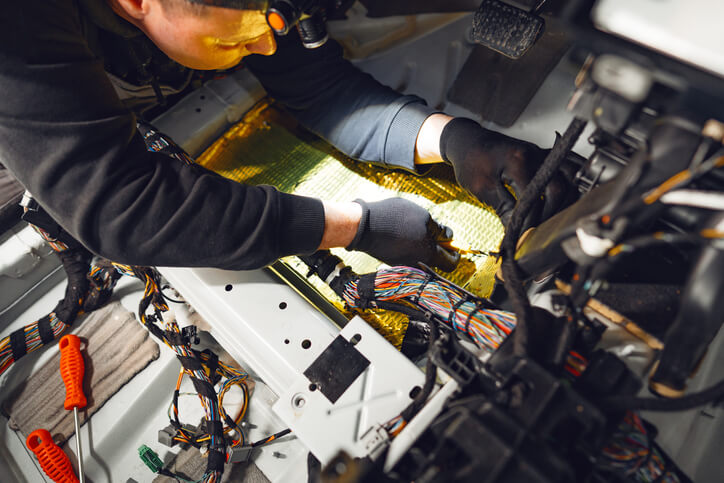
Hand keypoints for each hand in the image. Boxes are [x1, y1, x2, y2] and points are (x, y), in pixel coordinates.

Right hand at [346, 198, 459, 270]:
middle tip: (436, 234)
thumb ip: (438, 229)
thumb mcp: (423, 216)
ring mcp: (405, 264)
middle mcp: (419, 264)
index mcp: (429, 255)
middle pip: (438, 261)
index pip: (452, 262)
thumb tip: (447, 236)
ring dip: (424, 246)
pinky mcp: (394, 261)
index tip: (453, 243)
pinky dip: (411, 247)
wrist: (364, 226)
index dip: (455, 251)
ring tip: (416, 231)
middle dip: (440, 248)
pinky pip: (410, 256)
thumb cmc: (395, 219)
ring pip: (423, 257)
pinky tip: (403, 234)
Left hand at [439, 118, 566, 225]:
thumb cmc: (471, 162)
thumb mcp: (481, 188)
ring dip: (568, 199)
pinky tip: (575, 194)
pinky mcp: (544, 155)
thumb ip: (503, 209)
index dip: (531, 220)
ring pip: (571, 175)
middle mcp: (536, 154)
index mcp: (518, 161)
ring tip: (557, 218)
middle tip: (541, 230)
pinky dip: (576, 179)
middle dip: (553, 213)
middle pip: (560, 187)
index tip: (525, 236)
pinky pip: (570, 164)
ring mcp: (542, 153)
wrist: (468, 141)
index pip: (534, 197)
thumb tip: (518, 233)